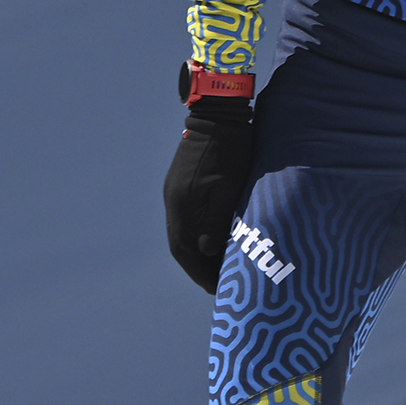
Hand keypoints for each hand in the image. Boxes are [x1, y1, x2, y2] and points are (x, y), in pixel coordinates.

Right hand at [163, 91, 257, 292]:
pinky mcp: (181, 185)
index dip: (200, 272)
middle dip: (198, 268)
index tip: (216, 289)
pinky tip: (214, 241)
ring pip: (182, 233)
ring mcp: (174, 192)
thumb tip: (208, 252)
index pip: (184, 250)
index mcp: (182, 204)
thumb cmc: (232, 149)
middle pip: (180, 245)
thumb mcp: (230, 186)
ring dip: (197, 253)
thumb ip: (218, 220)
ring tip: (220, 268)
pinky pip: (186, 219)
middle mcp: (173, 201)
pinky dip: (197, 235)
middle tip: (219, 285)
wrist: (219, 114)